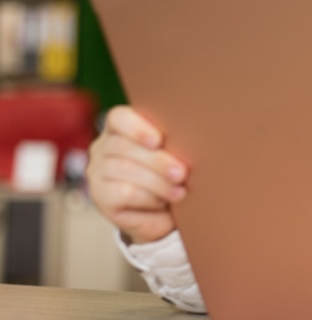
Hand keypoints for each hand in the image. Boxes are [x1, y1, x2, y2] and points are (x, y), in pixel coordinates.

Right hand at [86, 106, 186, 243]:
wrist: (162, 212)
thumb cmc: (171, 175)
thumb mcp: (173, 155)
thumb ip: (174, 143)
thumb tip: (193, 141)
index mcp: (121, 129)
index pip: (119, 118)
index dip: (137, 128)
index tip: (158, 140)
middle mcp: (103, 147)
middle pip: (123, 146)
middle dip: (157, 161)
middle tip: (182, 173)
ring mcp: (98, 172)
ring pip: (125, 169)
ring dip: (157, 182)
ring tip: (180, 192)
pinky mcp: (101, 197)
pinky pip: (124, 193)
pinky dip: (148, 198)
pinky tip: (163, 202)